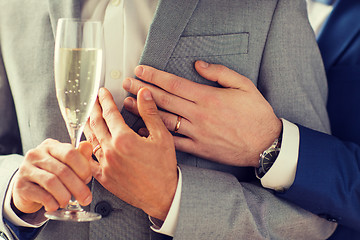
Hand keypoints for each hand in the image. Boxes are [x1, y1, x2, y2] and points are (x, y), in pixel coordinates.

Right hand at [12, 140, 92, 213]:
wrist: (27, 187)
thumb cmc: (51, 173)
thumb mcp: (66, 163)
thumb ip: (79, 156)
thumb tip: (88, 146)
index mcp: (51, 146)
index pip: (70, 153)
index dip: (83, 168)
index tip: (87, 179)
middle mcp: (36, 154)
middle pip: (63, 171)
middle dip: (78, 187)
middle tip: (85, 198)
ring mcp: (26, 169)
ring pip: (52, 183)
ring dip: (65, 196)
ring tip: (67, 201)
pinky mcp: (21, 185)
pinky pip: (42, 195)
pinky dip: (53, 203)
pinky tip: (55, 205)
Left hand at [84, 87, 177, 220]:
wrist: (162, 195)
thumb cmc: (164, 167)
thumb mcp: (162, 136)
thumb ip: (150, 113)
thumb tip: (144, 93)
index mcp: (124, 139)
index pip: (109, 113)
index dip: (105, 100)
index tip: (102, 93)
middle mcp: (111, 151)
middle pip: (96, 124)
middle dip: (94, 109)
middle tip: (93, 101)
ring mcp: (105, 165)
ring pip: (90, 140)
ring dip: (88, 126)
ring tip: (88, 117)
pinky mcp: (104, 177)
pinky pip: (88, 161)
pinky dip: (85, 150)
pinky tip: (85, 144)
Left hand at [122, 61, 281, 166]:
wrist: (266, 145)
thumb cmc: (256, 114)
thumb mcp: (244, 85)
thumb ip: (219, 73)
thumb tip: (198, 65)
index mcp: (208, 98)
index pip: (173, 84)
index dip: (154, 76)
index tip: (140, 70)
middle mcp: (198, 115)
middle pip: (163, 100)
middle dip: (142, 90)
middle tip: (126, 83)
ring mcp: (197, 133)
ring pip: (163, 120)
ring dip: (143, 112)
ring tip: (127, 104)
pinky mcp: (199, 148)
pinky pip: (174, 141)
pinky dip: (157, 136)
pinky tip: (144, 131)